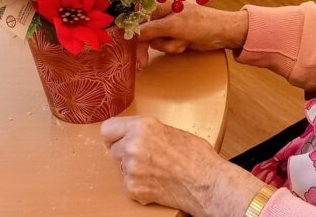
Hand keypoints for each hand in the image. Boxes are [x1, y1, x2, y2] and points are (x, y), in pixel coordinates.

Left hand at [101, 115, 263, 216]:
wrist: (208, 184)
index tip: (119, 140)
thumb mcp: (170, 131)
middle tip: (147, 158)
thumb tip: (133, 134)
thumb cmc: (197, 157)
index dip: (115, 135)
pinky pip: (129, 185)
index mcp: (142, 126)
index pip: (108, 129)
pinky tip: (158, 182)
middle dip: (126, 153)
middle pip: (114, 149)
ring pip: (122, 168)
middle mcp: (133, 145)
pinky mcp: (133, 188)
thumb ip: (147, 131)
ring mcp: (131, 168)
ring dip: (134, 170)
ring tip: (157, 170)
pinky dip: (140, 186)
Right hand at [135, 0, 247, 67]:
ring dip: (169, 45)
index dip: (132, 33)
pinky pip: (166, 46)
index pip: (139, 19)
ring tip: (183, 40)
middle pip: (145, 33)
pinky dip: (174, 48)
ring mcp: (170, 27)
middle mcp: (163, 15)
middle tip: (142, 64)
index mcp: (161, 6)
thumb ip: (151, 29)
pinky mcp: (176, 37)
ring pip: (156, 42)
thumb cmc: (201, 23)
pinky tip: (186, 43)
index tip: (126, 47)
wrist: (222, 33)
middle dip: (150, 46)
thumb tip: (133, 33)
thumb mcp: (173, 26)